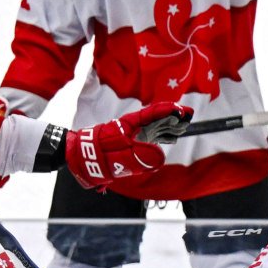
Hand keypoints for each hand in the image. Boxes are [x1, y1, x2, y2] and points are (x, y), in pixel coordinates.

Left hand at [66, 103, 191, 190]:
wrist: (80, 157)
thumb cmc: (96, 154)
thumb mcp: (117, 155)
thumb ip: (139, 156)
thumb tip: (161, 157)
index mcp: (128, 125)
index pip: (150, 115)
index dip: (166, 112)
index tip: (181, 110)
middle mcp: (132, 129)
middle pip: (156, 120)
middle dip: (172, 117)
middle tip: (188, 116)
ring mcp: (132, 136)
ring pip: (155, 128)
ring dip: (169, 127)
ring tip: (183, 126)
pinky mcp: (131, 145)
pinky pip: (151, 138)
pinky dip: (163, 137)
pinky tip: (171, 138)